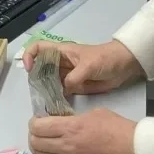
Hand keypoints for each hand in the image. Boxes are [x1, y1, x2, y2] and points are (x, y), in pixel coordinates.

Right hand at [21, 40, 143, 95]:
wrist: (124, 66)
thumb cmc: (105, 59)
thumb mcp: (88, 66)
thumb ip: (74, 78)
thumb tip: (63, 90)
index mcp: (62, 52)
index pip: (38, 48)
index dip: (30, 56)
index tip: (29, 69)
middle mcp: (61, 63)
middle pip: (40, 68)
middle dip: (36, 78)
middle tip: (38, 92)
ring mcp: (67, 75)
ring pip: (49, 81)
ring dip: (45, 90)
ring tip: (45, 101)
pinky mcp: (74, 86)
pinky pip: (60, 91)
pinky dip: (55, 98)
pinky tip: (55, 105)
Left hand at [28, 109, 140, 153]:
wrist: (132, 150)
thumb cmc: (117, 129)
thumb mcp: (94, 112)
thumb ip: (73, 117)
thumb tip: (62, 120)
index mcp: (71, 128)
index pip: (39, 127)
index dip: (34, 121)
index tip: (39, 118)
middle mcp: (66, 146)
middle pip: (35, 142)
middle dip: (33, 134)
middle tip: (39, 128)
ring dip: (38, 147)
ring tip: (43, 141)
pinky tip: (49, 153)